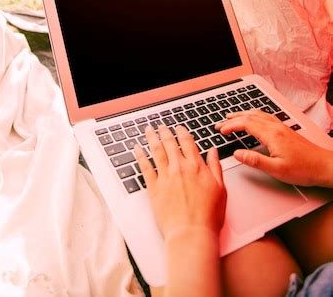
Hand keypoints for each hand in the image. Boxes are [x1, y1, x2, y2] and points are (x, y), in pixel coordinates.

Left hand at [135, 125, 226, 239]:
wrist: (191, 233)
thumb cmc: (208, 216)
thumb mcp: (220, 189)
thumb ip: (215, 167)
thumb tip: (213, 151)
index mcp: (196, 166)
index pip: (187, 142)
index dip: (182, 132)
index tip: (178, 128)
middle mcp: (179, 168)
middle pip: (170, 143)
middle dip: (165, 132)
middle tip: (161, 126)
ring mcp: (165, 177)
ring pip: (156, 151)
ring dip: (151, 138)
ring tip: (148, 130)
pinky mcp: (153, 188)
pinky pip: (145, 167)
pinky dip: (140, 156)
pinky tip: (137, 149)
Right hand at [216, 110, 332, 186]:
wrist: (324, 166)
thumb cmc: (304, 169)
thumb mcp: (276, 170)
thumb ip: (255, 161)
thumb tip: (238, 154)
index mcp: (271, 135)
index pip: (246, 124)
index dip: (231, 125)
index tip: (221, 130)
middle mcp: (276, 127)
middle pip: (250, 116)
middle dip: (233, 119)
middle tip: (220, 123)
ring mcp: (281, 127)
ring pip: (258, 114)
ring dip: (243, 114)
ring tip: (232, 116)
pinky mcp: (286, 130)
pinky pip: (266, 116)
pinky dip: (254, 115)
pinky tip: (254, 118)